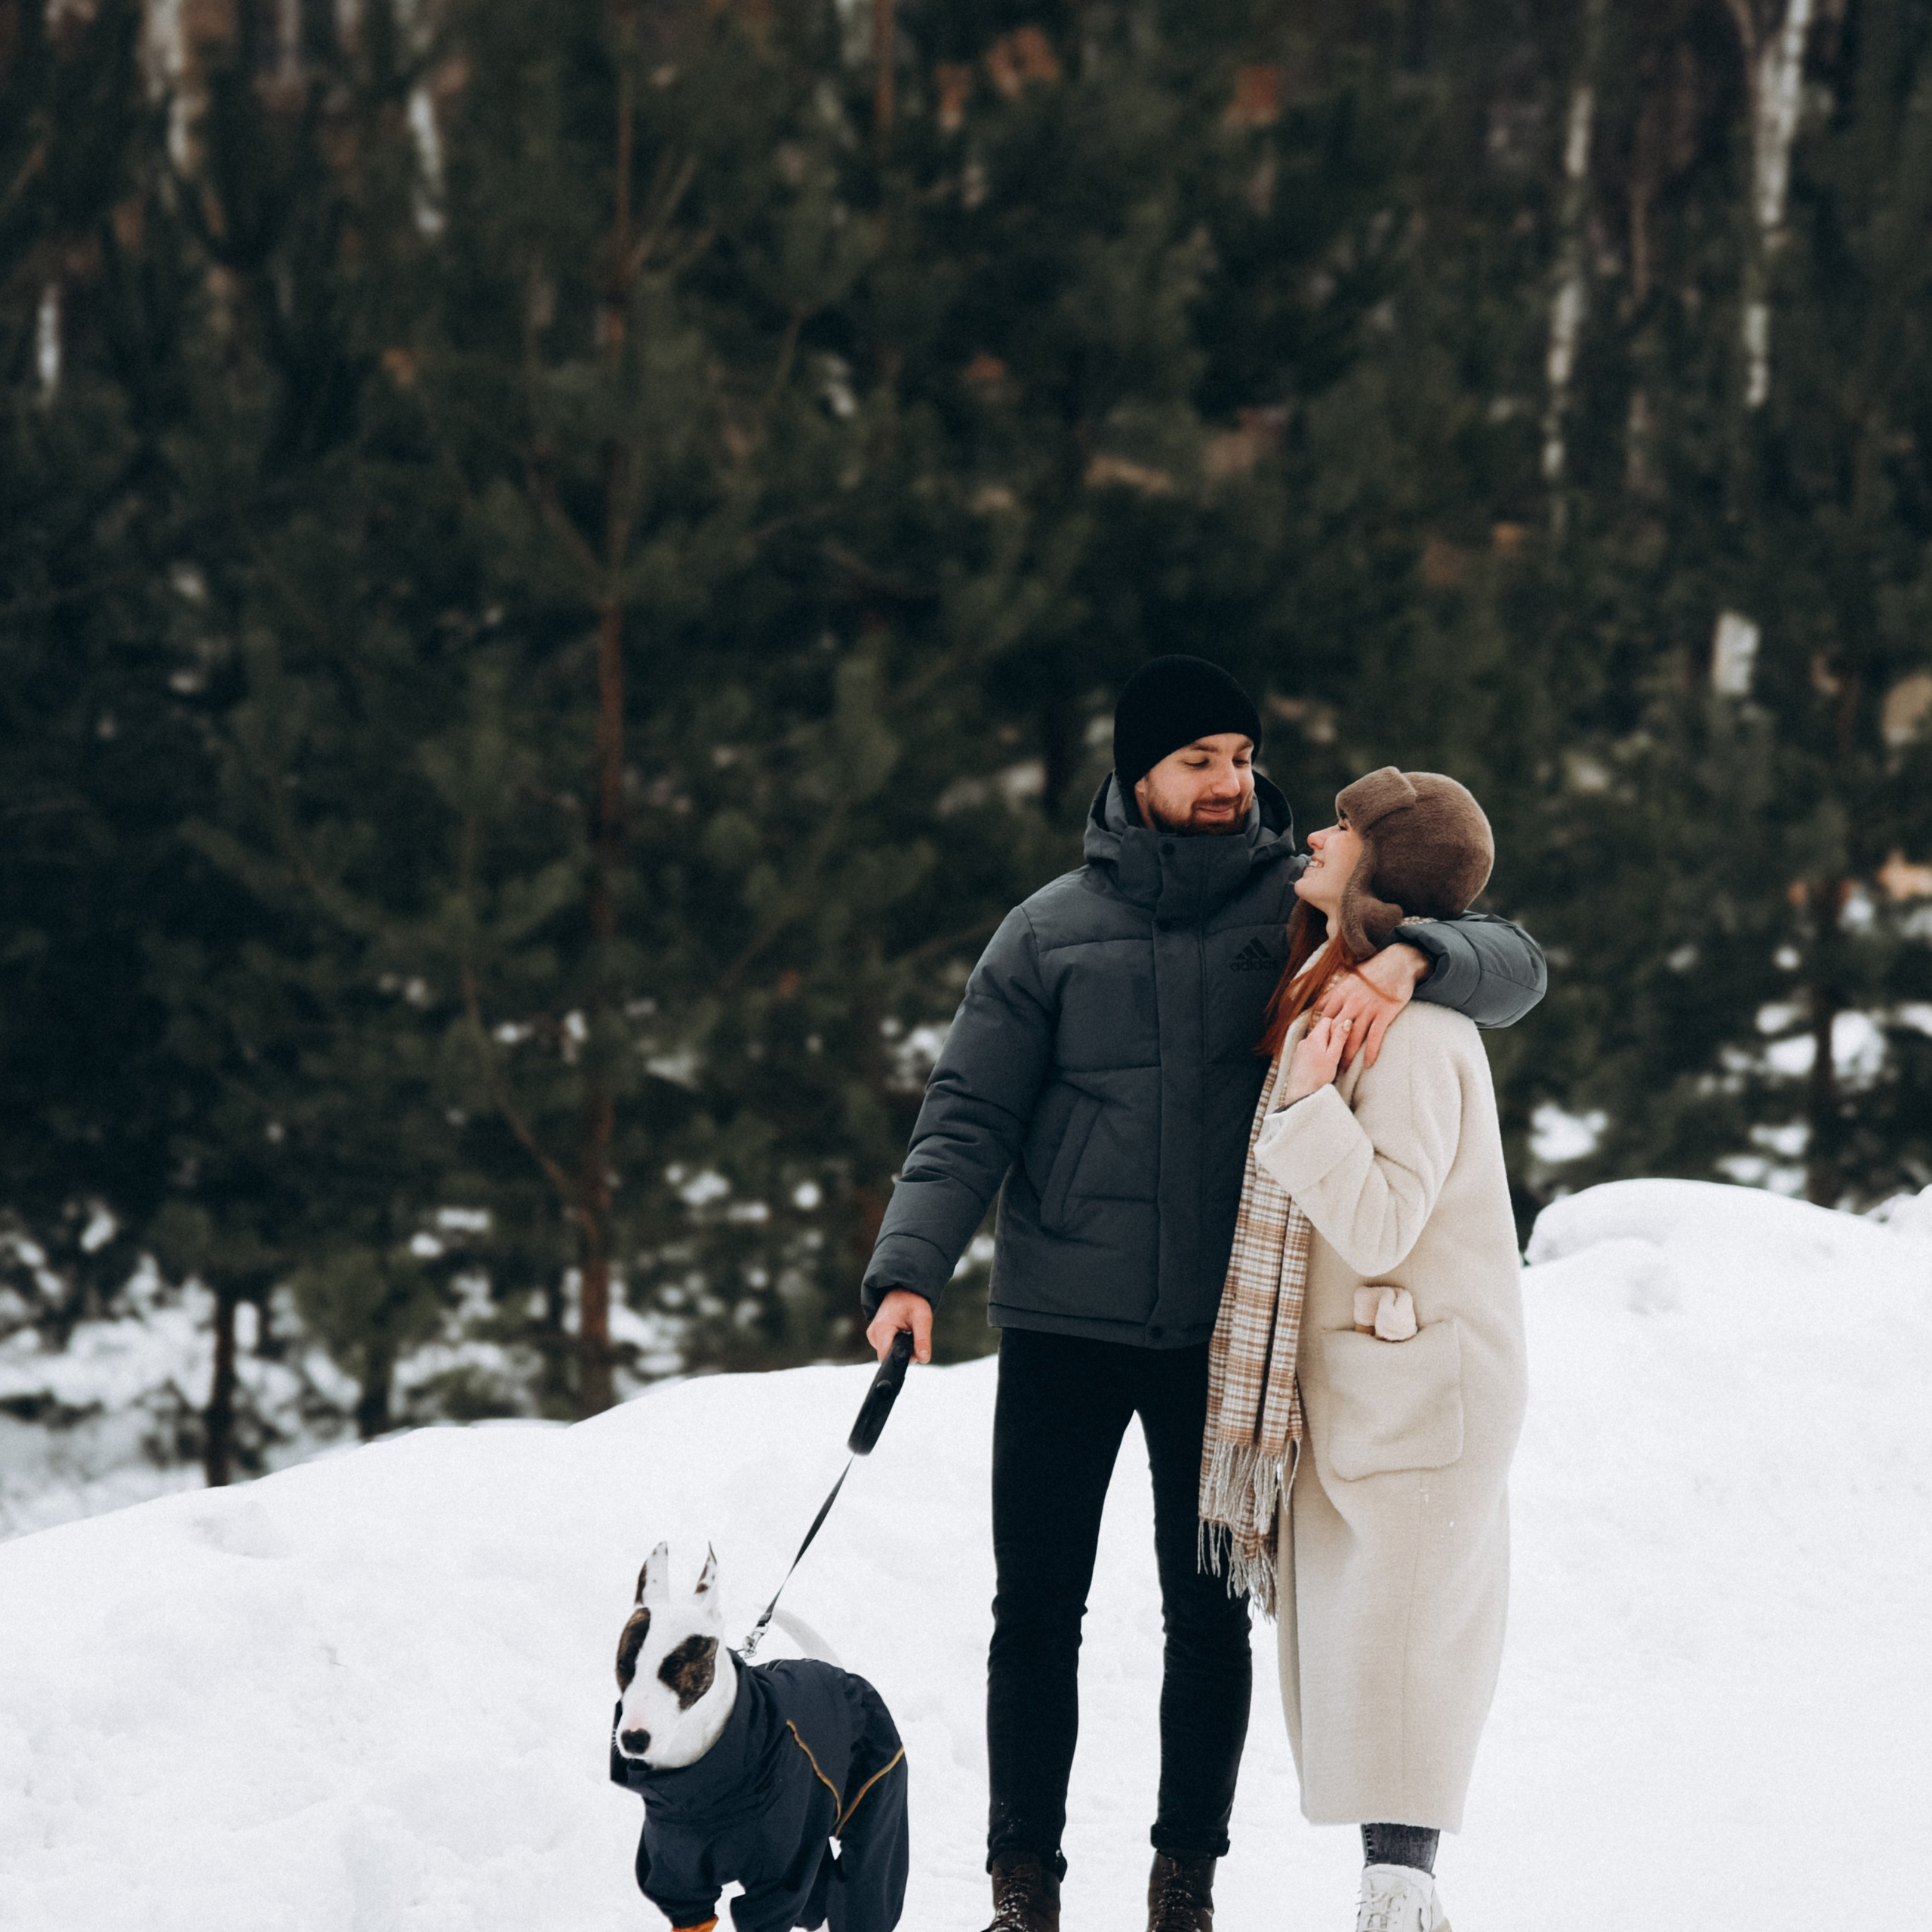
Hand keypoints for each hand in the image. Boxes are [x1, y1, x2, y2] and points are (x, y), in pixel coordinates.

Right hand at [865, 1288, 932, 1364]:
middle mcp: (873, 1333)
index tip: (913, 1351)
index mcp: (882, 1328)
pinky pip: (887, 1347)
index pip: (886, 1357)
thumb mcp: (922, 1318)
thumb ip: (923, 1340)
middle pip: (888, 1356)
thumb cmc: (912, 1301)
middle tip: (915, 1337)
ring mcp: (872, 1334)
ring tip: (908, 1332)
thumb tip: (923, 1359)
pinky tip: (902, 1333)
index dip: (901, 1359)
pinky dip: (897, 1344)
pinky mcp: (875, 1335)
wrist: (903, 1289)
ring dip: (901, 1348)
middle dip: (904, 1353)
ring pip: (888, 1353)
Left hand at [1281, 1011, 1350, 1103]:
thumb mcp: (1333, 1056)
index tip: (1345, 1038)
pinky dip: (1318, 1053)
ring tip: (1332, 1060)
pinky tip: (1322, 1065)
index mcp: (1314, 1037)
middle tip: (1340, 1051)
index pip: (1328, 1020)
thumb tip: (1346, 1021)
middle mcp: (1305, 1040)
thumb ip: (1339, 1038)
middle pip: (1322, 1030)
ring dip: (1326, 1046)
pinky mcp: (1298, 1059)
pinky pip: (1311, 1050)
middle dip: (1332, 1037)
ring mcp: (1300, 1049)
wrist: (1301, 1094)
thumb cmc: (1318, 1076)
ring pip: (1317, 1040)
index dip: (1338, 1026)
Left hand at [1314, 944, 1427, 1069]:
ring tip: (1344, 1069)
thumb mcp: (1348, 977)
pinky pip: (1375, 1037)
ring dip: (1348, 1055)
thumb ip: (1334, 993)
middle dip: (1330, 1049)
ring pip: (1353, 1037)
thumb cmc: (1373, 971)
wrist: (1398, 963)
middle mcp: (1351, 1003)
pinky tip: (1369, 1063)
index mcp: (1340, 993)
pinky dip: (1372, 1051)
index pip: (1324, 1018)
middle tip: (1327, 1064)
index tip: (1316, 1047)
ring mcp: (1367, 1009)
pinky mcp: (1383, 1014)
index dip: (1320, 1034)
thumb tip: (1319, 1005)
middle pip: (1336, 1031)